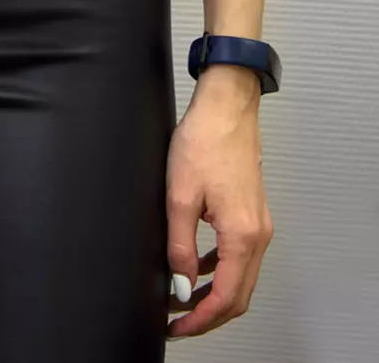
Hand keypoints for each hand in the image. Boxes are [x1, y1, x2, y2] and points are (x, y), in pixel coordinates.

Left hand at [165, 64, 273, 339]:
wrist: (225, 108)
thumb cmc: (203, 141)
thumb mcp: (179, 196)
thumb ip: (179, 246)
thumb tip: (179, 286)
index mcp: (243, 235)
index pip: (227, 297)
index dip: (200, 319)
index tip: (176, 327)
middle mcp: (258, 234)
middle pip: (239, 294)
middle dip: (208, 314)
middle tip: (177, 322)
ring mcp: (258, 223)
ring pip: (240, 276)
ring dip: (214, 294)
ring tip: (182, 299)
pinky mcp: (251, 212)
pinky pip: (239, 255)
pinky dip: (219, 270)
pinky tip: (196, 267)